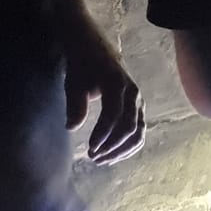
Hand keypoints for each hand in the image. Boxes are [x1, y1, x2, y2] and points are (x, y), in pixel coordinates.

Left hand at [65, 44, 145, 164]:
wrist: (96, 51)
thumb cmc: (83, 67)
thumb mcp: (74, 82)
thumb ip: (75, 104)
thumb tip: (71, 128)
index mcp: (117, 84)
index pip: (113, 115)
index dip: (103, 134)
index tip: (90, 148)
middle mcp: (133, 94)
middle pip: (128, 127)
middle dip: (111, 146)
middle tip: (93, 157)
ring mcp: (138, 102)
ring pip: (137, 133)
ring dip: (120, 150)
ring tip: (101, 160)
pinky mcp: (138, 110)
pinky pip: (139, 132)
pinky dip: (128, 147)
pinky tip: (112, 156)